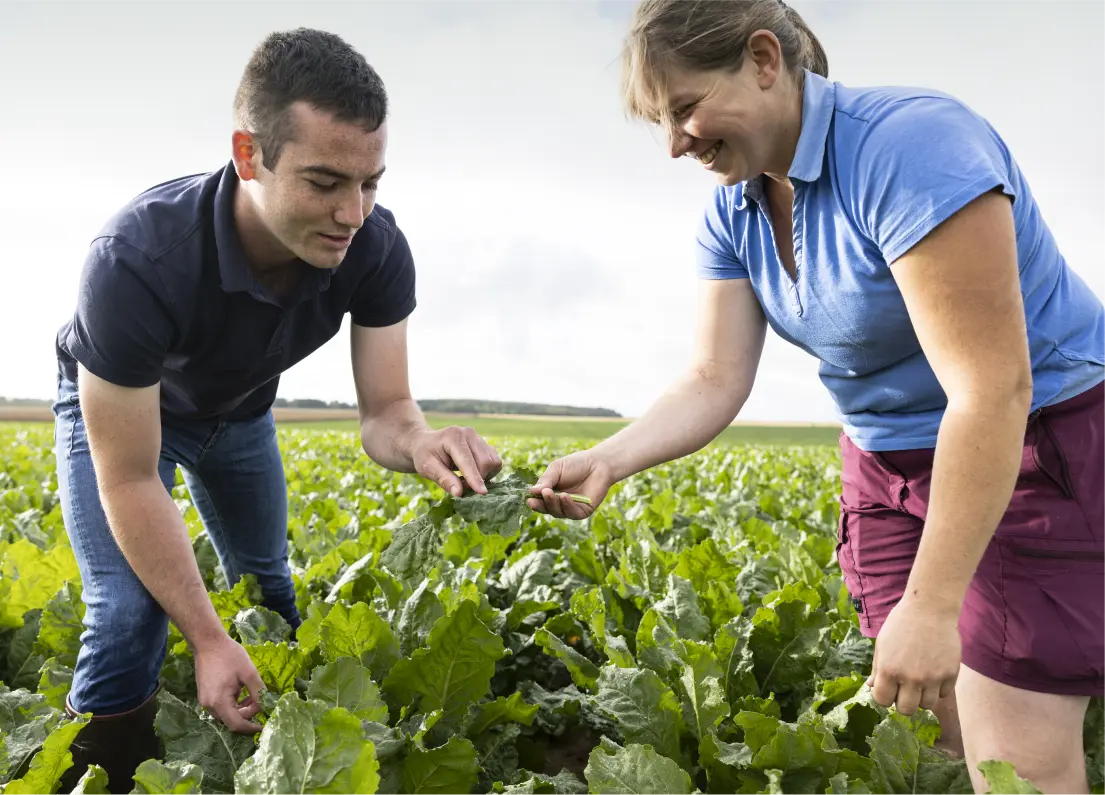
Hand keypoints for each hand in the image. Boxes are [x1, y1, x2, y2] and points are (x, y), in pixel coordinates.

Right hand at [193, 634, 266, 733]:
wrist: (208, 642)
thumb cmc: (229, 655)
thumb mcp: (249, 673)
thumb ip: (259, 692)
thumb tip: (267, 707)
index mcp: (219, 702)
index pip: (237, 724)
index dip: (252, 728)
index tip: (264, 726)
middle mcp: (209, 706)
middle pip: (232, 720)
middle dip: (248, 714)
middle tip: (259, 700)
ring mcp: (205, 702)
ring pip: (227, 714)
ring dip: (241, 708)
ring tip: (252, 693)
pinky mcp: (206, 696)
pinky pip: (222, 707)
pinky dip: (234, 703)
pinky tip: (241, 691)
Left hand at [411, 425, 501, 496]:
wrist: (425, 443)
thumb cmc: (424, 455)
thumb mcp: (427, 468)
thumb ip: (444, 479)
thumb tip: (459, 493)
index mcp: (453, 437)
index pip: (468, 461)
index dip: (475, 478)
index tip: (482, 493)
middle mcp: (469, 434)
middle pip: (485, 461)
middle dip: (478, 479)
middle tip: (461, 487)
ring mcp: (478, 437)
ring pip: (493, 461)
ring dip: (484, 476)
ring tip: (466, 479)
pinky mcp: (484, 444)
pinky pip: (494, 461)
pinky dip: (487, 472)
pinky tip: (472, 474)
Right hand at [527, 450, 614, 519]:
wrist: (598, 463)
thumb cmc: (576, 464)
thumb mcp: (556, 469)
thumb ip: (546, 480)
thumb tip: (532, 491)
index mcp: (550, 493)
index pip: (539, 501)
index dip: (534, 502)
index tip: (529, 500)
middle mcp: (559, 503)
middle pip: (547, 509)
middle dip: (543, 504)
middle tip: (543, 494)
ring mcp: (571, 508)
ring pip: (558, 512)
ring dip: (554, 504)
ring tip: (553, 493)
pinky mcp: (583, 511)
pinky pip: (572, 513)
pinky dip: (567, 506)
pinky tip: (565, 496)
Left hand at [866, 595, 960, 715]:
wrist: (930, 608)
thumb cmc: (901, 623)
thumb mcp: (882, 643)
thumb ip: (877, 668)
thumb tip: (871, 687)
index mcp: (888, 670)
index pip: (883, 701)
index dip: (885, 696)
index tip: (889, 689)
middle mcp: (910, 677)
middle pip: (906, 710)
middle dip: (903, 702)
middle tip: (905, 689)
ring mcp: (932, 677)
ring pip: (927, 705)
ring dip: (922, 696)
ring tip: (921, 679)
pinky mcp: (950, 674)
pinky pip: (944, 694)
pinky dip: (939, 688)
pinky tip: (934, 672)